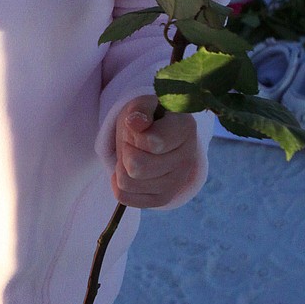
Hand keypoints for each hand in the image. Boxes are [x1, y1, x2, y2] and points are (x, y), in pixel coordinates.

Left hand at [113, 94, 198, 208]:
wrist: (157, 136)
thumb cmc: (149, 118)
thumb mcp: (142, 105)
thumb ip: (139, 110)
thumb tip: (135, 124)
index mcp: (185, 128)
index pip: (152, 142)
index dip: (133, 134)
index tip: (137, 126)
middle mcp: (187, 158)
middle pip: (136, 166)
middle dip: (125, 151)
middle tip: (131, 143)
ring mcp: (177, 181)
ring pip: (128, 183)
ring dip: (121, 167)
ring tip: (132, 155)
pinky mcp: (164, 198)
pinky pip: (125, 198)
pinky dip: (117, 184)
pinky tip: (127, 172)